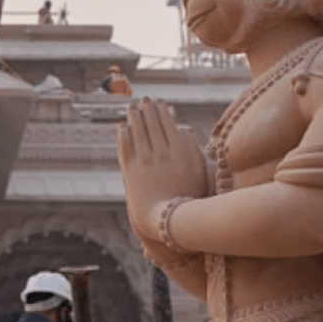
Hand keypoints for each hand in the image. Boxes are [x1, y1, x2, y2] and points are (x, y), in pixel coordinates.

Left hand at [117, 98, 207, 238]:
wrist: (168, 221)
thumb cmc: (189, 196)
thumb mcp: (200, 171)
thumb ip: (193, 147)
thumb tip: (184, 128)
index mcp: (179, 150)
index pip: (167, 121)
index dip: (161, 109)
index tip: (158, 102)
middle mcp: (161, 152)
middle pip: (151, 122)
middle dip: (146, 108)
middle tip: (143, 100)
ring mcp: (144, 161)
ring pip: (137, 131)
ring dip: (133, 116)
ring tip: (131, 108)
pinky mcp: (130, 171)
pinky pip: (124, 146)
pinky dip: (123, 134)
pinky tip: (122, 127)